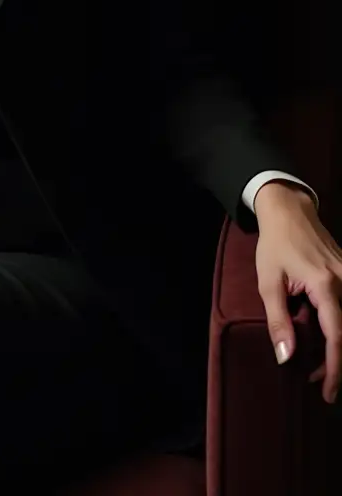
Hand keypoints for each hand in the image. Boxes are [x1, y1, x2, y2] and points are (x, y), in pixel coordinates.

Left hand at [255, 183, 341, 404]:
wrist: (289, 211)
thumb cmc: (275, 245)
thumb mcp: (268, 282)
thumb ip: (278, 320)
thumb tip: (286, 357)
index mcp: (325, 285)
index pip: (336, 337)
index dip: (334, 368)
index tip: (328, 392)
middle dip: (336, 362)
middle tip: (318, 380)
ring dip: (339, 346)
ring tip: (321, 365)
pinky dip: (341, 328)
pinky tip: (328, 340)